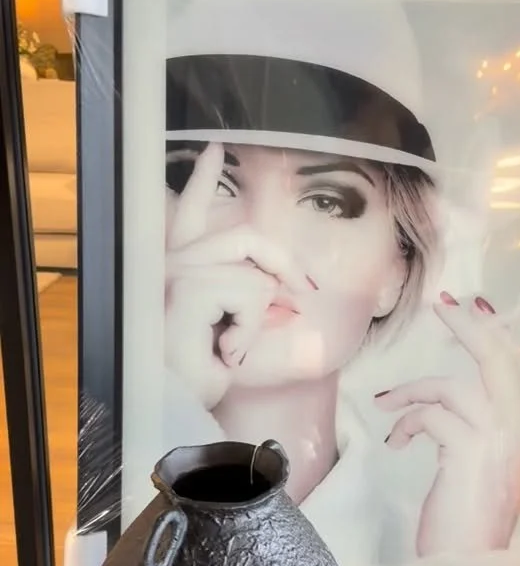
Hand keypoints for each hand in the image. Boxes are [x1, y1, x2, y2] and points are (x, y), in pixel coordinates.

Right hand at [165, 144, 305, 408]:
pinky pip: (250, 293)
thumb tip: (297, 302)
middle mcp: (171, 266)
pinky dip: (251, 328)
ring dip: (259, 316)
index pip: (191, 215)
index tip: (215, 148)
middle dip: (283, 267)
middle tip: (301, 297)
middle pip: (247, 237)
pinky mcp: (186, 289)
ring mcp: (174, 275)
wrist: (181, 418)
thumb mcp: (250, 342)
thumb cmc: (204, 384)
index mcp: (181, 271)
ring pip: (254, 272)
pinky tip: (225, 351)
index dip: (202, 179)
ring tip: (233, 347)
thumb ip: (269, 313)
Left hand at [375, 292, 519, 555]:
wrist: (468, 560)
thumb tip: (451, 390)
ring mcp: (499, 438)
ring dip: (412, 391)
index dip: (495, 332)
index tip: (471, 306)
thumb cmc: (470, 515)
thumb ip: (482, 423)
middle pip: (499, 356)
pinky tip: (395, 441)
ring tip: (387, 405)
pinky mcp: (469, 451)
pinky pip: (430, 414)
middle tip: (441, 304)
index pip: (519, 365)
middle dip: (468, 325)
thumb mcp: (486, 462)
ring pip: (454, 385)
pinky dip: (406, 421)